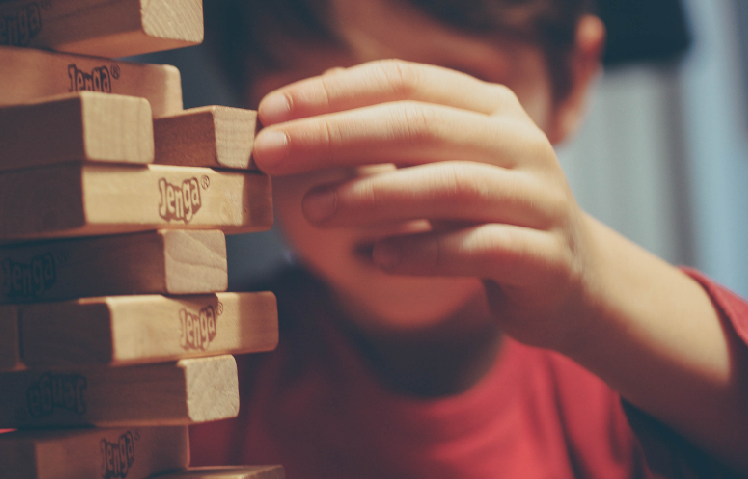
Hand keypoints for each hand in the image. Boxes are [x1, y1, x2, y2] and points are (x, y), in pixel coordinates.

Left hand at [252, 60, 596, 350]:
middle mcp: (519, 142)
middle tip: (269, 153)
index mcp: (489, 107)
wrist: (572, 284)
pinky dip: (421, 252)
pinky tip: (375, 259)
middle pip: (418, 125)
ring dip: (370, 195)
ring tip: (311, 210)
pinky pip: (477, 249)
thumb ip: (389, 127)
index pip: (404, 81)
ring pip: (448, 185)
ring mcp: (538, 198)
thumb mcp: (441, 161)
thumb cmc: (487, 215)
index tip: (268, 110)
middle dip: (334, 135)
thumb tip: (320, 84)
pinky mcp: (544, 257)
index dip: (333, 93)